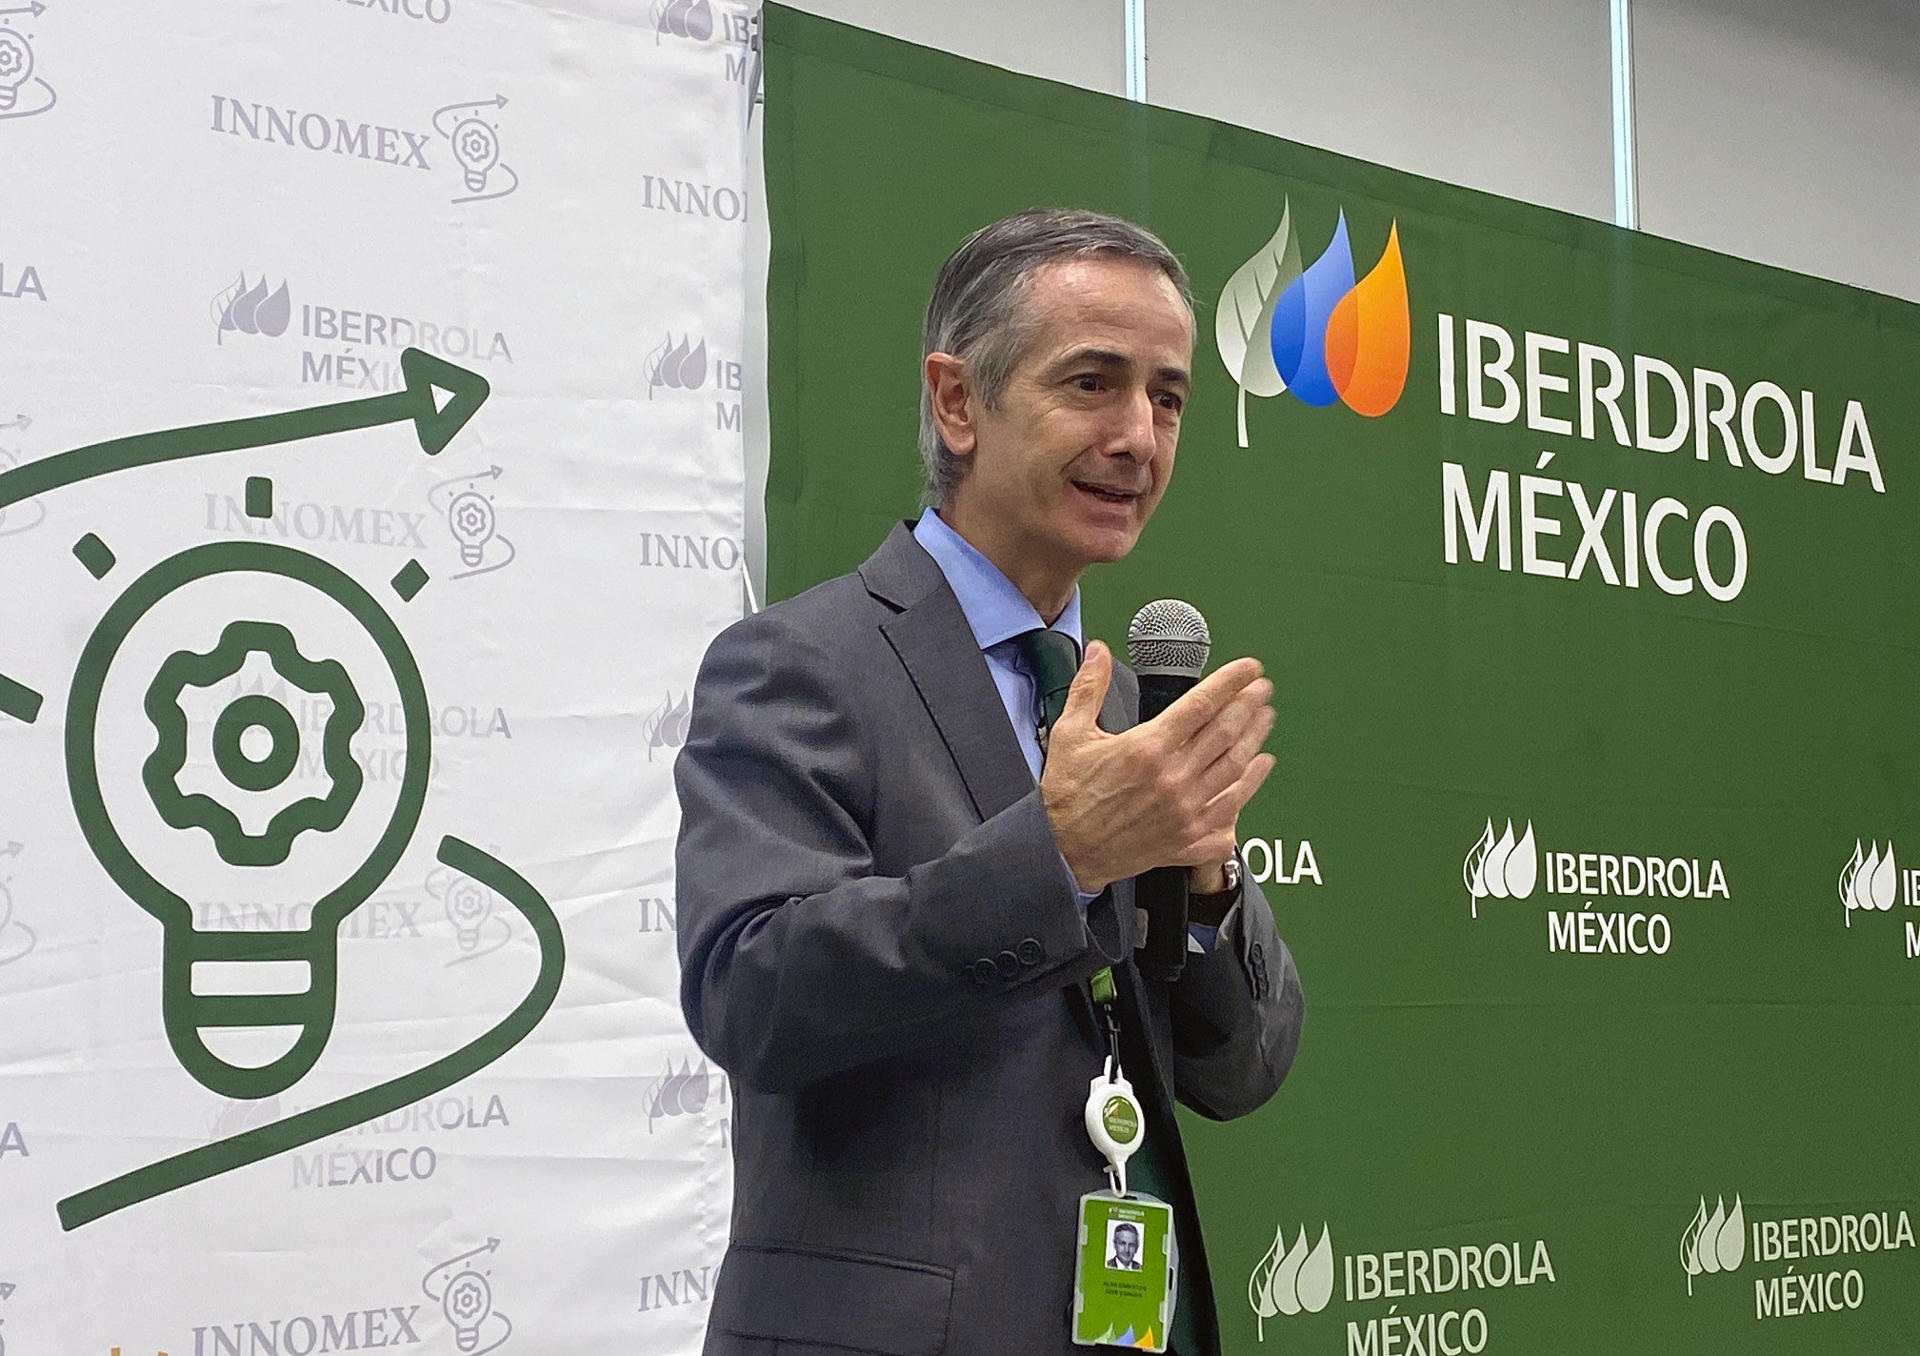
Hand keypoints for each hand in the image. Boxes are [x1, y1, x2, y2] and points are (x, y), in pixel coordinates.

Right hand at [1039, 641, 1275, 893]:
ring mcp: (1185, 811)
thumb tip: (1099, 652)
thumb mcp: (1070, 734)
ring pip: (1235, 768)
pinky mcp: (1188, 839)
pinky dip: (1250, 787)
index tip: (1248, 668)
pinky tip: (1257, 769)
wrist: (1063, 853)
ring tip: (1265, 718)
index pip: (1202, 704)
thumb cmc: (1067, 797)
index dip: (1231, 681)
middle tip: (1261, 688)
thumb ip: (1088, 688)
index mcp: (1146, 749)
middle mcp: (1172, 780)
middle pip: (1226, 732)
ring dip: (1255, 739)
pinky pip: (1232, 812)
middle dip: (1249, 704)